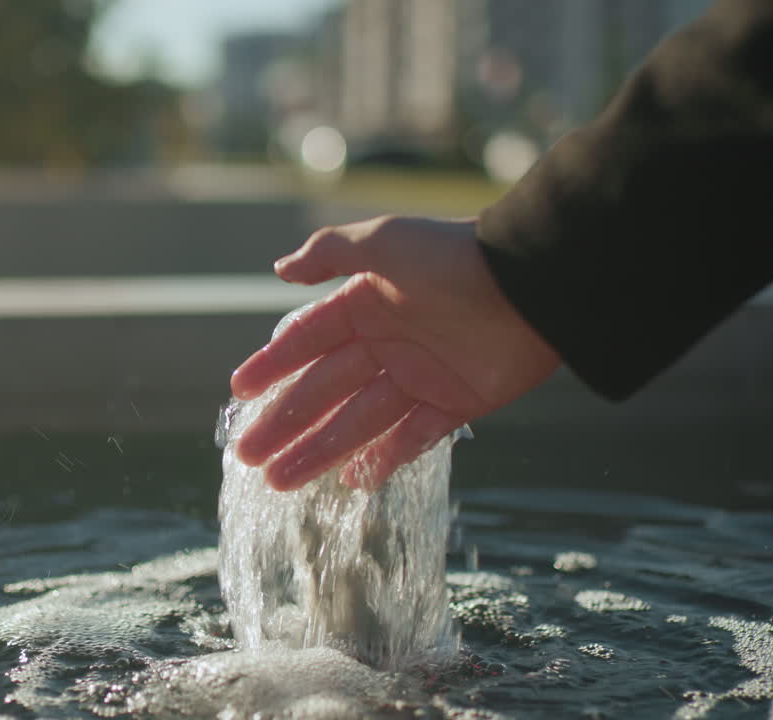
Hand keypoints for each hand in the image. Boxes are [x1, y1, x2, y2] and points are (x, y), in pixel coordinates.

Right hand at [230, 215, 560, 490]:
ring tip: (280, 481)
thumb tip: (279, 269)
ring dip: (318, 451)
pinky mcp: (456, 404)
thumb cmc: (455, 256)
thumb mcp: (385, 242)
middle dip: (285, 423)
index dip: (272, 365)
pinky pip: (411, 439)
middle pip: (324, 391)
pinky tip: (346, 481)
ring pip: (357, 422)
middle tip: (248, 455)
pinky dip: (381, 460)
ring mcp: (420, 376)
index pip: (307, 340)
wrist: (534, 282)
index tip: (238, 392)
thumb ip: (330, 254)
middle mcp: (388, 342)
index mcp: (366, 304)